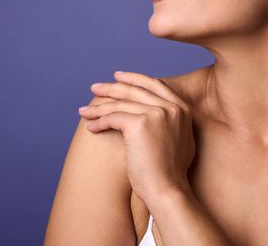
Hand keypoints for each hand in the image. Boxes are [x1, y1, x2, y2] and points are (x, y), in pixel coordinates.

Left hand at [78, 71, 195, 203]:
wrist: (168, 190)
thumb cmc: (170, 172)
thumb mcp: (180, 139)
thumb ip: (171, 120)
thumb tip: (156, 109)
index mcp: (182, 108)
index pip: (154, 84)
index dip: (134, 78)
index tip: (117, 76)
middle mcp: (170, 107)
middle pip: (134, 90)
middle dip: (111, 88)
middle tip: (95, 88)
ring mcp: (156, 113)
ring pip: (120, 104)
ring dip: (99, 107)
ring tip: (85, 111)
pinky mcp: (139, 123)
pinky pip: (112, 118)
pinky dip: (99, 122)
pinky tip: (91, 127)